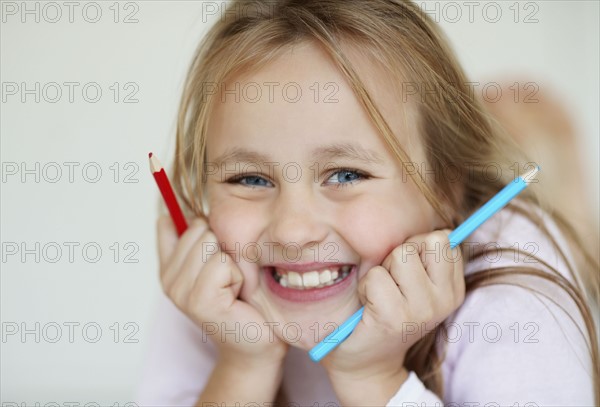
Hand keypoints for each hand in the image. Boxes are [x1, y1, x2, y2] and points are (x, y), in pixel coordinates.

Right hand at [157, 215, 287, 366]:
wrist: (255, 343)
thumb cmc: (242, 301)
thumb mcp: (219, 263)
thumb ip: (197, 241)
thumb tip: (175, 210)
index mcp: (169, 268)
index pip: (167, 223)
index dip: (186, 218)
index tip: (193, 218)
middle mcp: (168, 280)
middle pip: (198, 228)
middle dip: (224, 247)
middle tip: (229, 277)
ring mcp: (180, 292)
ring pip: (210, 243)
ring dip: (233, 262)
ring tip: (234, 286)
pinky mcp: (198, 301)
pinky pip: (220, 263)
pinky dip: (237, 276)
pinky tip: (236, 296)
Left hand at [322, 230, 464, 404]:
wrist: (365, 363)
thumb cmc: (384, 312)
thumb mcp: (413, 284)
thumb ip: (425, 256)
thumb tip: (440, 224)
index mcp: (453, 289)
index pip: (444, 239)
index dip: (417, 246)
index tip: (407, 272)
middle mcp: (445, 300)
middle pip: (426, 241)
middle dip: (401, 253)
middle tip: (391, 283)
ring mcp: (423, 310)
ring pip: (401, 255)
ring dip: (381, 271)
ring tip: (378, 294)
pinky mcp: (396, 318)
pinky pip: (376, 277)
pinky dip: (366, 287)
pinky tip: (368, 306)